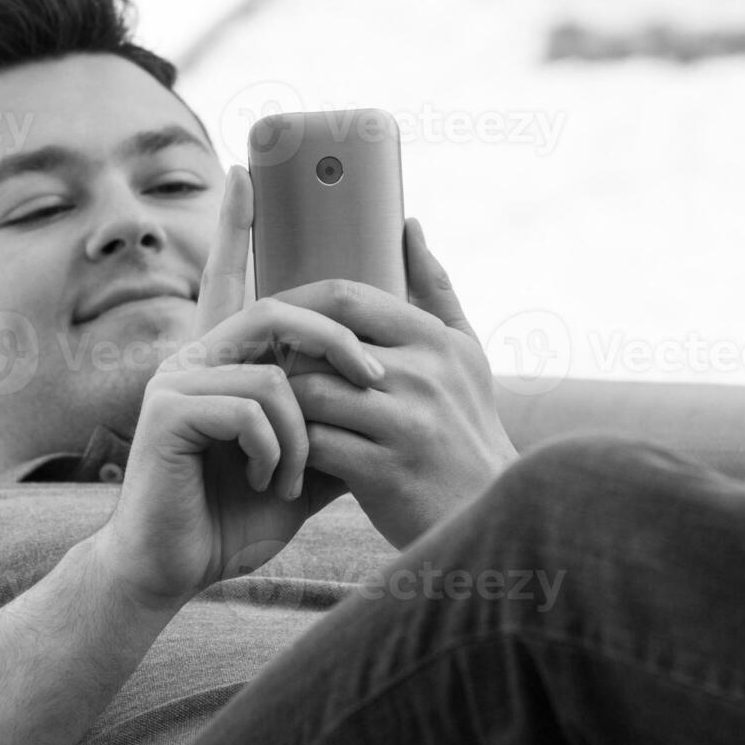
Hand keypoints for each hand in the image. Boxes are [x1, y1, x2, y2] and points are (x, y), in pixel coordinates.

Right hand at [95, 167, 368, 610]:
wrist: (173, 568)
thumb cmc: (232, 518)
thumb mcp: (299, 465)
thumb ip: (330, 423)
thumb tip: (382, 396)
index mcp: (221, 359)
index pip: (227, 277)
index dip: (234, 225)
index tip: (245, 171)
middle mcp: (194, 355)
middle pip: (279, 311)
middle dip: (339, 341)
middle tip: (377, 383)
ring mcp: (176, 379)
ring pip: (275, 371)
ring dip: (304, 434)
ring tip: (294, 480)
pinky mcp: (168, 412)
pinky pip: (251, 407)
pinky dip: (276, 451)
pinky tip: (264, 484)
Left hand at [277, 219, 519, 548]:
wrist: (488, 519)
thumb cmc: (466, 432)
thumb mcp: (465, 356)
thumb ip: (436, 290)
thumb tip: (408, 226)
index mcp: (438, 342)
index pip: (350, 298)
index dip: (301, 310)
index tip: (276, 330)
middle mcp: (426, 375)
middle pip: (322, 341)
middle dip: (282, 353)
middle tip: (256, 370)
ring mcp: (407, 423)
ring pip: (310, 391)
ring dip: (281, 404)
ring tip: (266, 414)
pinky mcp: (386, 471)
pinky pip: (314, 442)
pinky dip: (291, 448)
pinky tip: (283, 457)